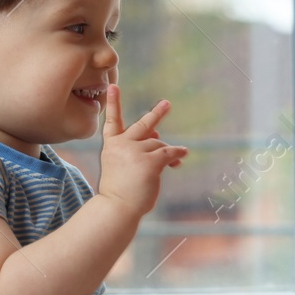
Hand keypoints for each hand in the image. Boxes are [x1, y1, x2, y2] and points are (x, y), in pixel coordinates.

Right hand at [96, 83, 188, 217]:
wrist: (117, 208)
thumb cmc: (121, 190)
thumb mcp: (123, 165)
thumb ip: (137, 148)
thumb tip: (157, 136)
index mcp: (112, 146)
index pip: (112, 121)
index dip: (114, 103)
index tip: (113, 86)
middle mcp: (122, 145)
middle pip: (142, 125)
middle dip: (156, 114)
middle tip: (167, 103)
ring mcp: (135, 152)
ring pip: (158, 144)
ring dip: (167, 153)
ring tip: (172, 164)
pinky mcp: (149, 161)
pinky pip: (169, 152)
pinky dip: (178, 153)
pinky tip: (182, 154)